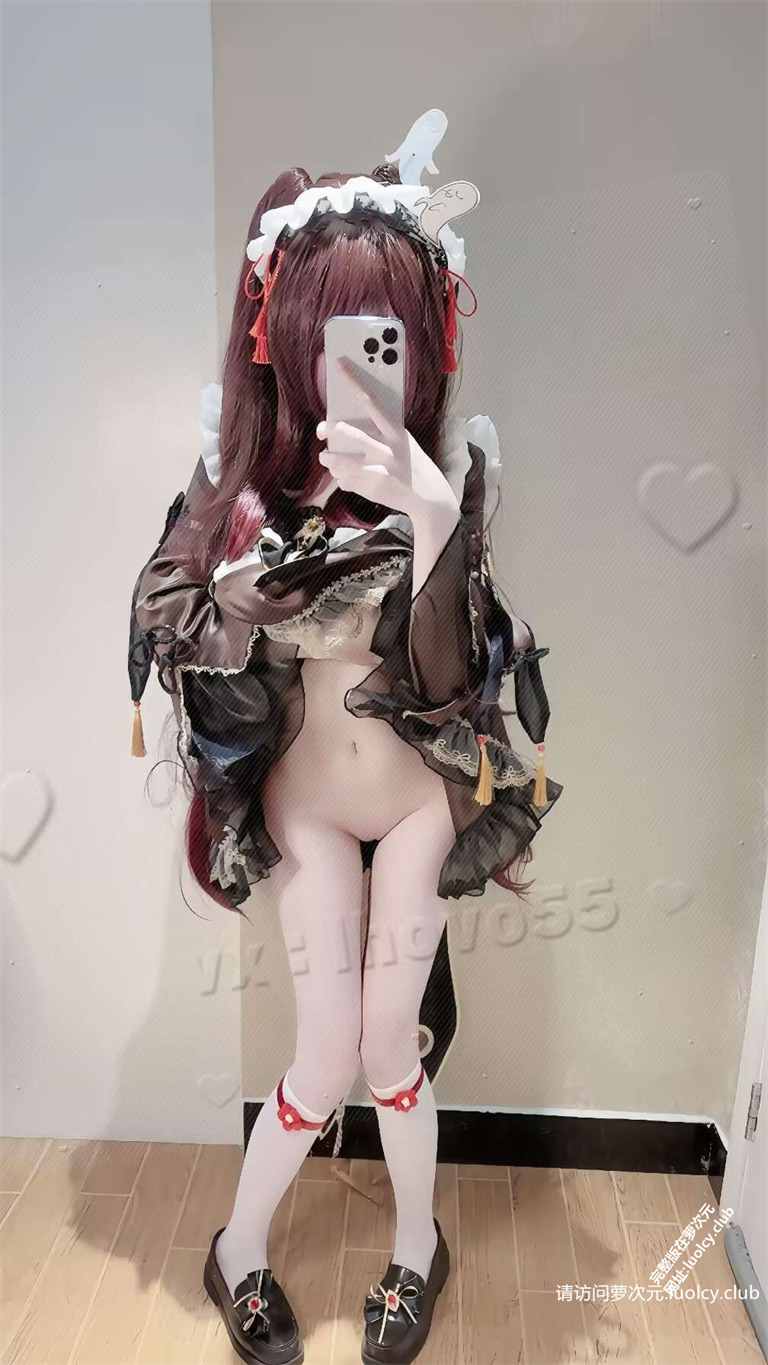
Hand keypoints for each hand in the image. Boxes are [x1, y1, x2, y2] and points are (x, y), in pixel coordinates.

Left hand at [316, 358, 460, 531]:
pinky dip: (343, 480)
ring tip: (329, 459)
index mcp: (396, 431)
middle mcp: (387, 448)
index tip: (338, 364)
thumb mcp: (404, 443)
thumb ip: (381, 433)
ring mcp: (379, 469)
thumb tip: (345, 429)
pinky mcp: (372, 487)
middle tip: (322, 431)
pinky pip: (344, 480)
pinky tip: (351, 480)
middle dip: (329, 429)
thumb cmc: (412, 466)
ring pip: (339, 460)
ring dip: (329, 460)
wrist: (429, 498)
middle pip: (348, 431)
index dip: (353, 382)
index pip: (371, 401)